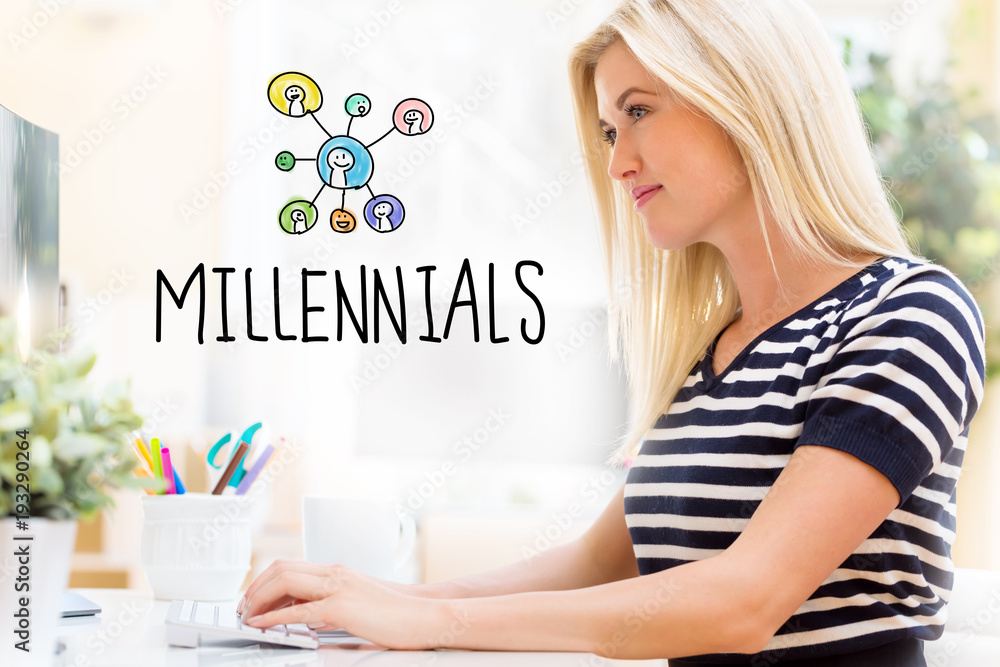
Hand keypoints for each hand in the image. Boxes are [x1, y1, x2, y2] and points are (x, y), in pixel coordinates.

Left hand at [238, 559, 445, 649]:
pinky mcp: (342, 608)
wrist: (424, 614)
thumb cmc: (396, 612)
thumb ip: (329, 602)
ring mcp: (338, 588)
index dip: (264, 582)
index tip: (252, 600)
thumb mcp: (357, 600)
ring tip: (246, 616)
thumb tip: (302, 613)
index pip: (289, 566)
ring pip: (284, 582)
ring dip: (257, 599)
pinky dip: (273, 617)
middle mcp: (334, 573)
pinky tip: (261, 625)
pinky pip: (299, 610)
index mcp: (336, 571)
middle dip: (254, 588)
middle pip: (280, 569)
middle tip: (242, 608)